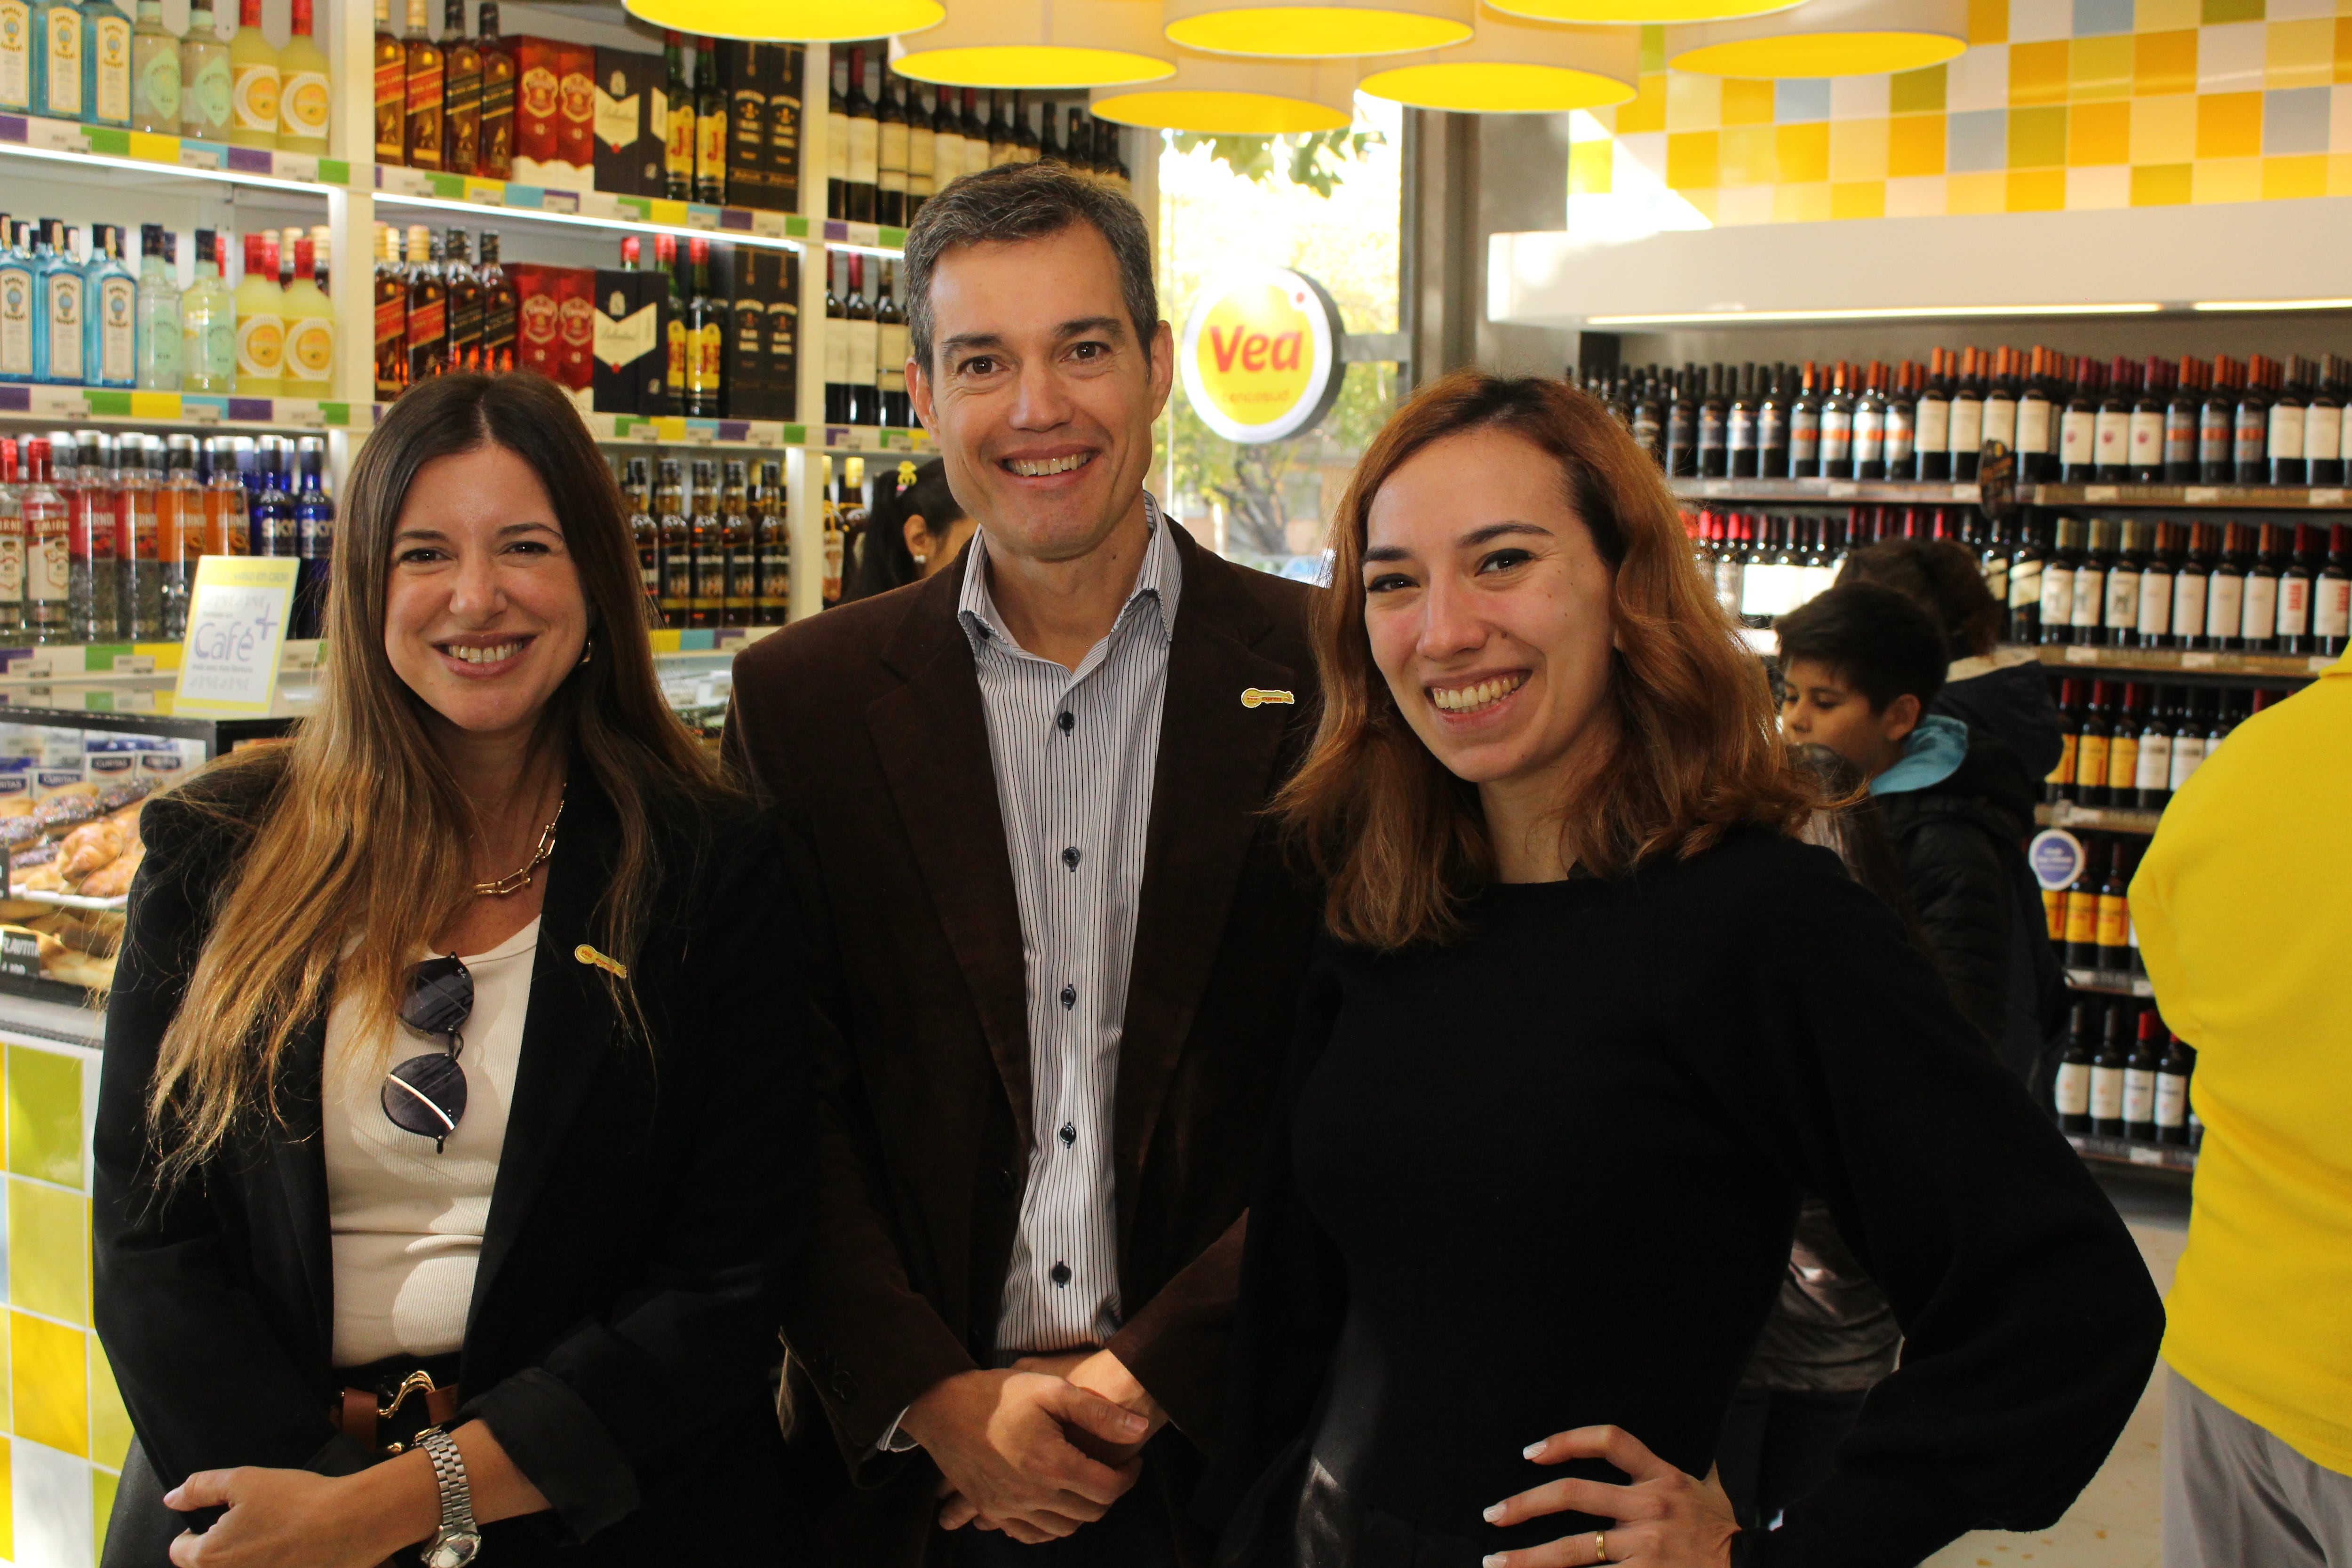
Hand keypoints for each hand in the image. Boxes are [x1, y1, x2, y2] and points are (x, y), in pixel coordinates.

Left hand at [163, 1462, 434, 1567]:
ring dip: (249, 1558)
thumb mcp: (244, 1481)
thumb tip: (172, 1499)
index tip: (225, 1516)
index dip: (196, 1529)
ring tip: (276, 1537)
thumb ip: (200, 1487)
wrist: (351, 1524)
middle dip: (223, 1546)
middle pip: (208, 1565)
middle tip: (255, 1525)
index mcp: (209, 1557)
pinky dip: (275, 1563)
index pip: (180, 1550)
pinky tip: (293, 1551)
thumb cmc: (295, 1501)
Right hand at [904, 1368, 1147, 1540]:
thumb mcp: (1052, 1388)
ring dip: (1081, 1512)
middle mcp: (1033, 1494)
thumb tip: (1140, 1428)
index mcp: (1053, 1464)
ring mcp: (1009, 1507)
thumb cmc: (999, 1393)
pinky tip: (1053, 1505)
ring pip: (1062, 1529)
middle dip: (1109, 1493)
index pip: (1109, 1489)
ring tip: (1084, 1485)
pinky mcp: (991, 1510)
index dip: (1129, 1476)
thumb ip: (1099, 1412)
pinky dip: (1048, 1527)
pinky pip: (1028, 1535)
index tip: (1133, 1461)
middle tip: (1112, 1470)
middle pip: (1090, 1512)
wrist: (942, 1406)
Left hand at [1479, 1426, 1739, 1567]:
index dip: (1567, 1440)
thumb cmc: (1725, 1533)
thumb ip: (1681, 1468)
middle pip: (1574, 1495)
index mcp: (1663, 1477)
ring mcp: (1647, 1546)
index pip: (1610, 1441)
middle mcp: (1651, 1507)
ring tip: (1497, 1564)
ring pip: (1573, 1549)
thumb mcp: (1709, 1489)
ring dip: (1528, 1559)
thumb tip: (1675, 1439)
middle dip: (1526, 1505)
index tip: (1531, 1453)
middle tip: (1493, 1515)